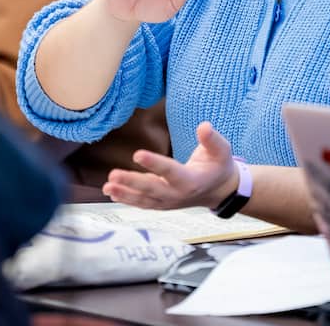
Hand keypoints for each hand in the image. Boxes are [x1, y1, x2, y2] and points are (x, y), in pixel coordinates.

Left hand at [102, 122, 239, 210]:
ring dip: (125, 193)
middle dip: (132, 183)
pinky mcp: (162, 204)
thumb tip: (204, 126)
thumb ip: (212, 139)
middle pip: (152, 189)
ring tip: (107, 186)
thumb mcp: (222, 150)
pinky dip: (127, 199)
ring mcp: (169, 202)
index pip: (170, 171)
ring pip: (144, 199)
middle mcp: (178, 194)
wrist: (220, 190)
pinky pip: (143, 203)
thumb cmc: (219, 166)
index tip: (137, 154)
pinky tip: (111, 193)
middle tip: (113, 175)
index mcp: (192, 181)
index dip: (154, 164)